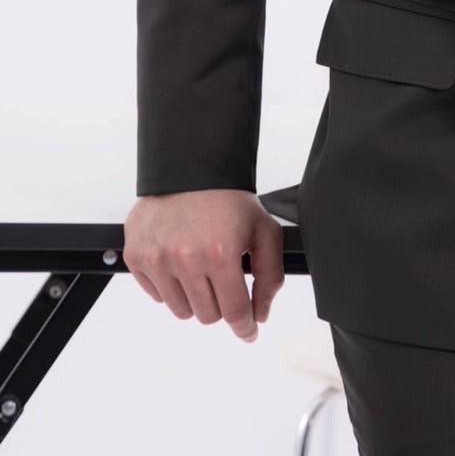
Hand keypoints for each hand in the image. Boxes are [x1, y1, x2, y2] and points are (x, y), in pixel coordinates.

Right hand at [123, 189, 284, 341]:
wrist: (191, 169)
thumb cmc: (229, 199)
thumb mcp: (263, 230)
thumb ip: (270, 275)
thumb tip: (259, 314)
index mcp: (221, 253)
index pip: (234, 311)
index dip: (245, 326)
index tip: (248, 331)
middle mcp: (186, 259)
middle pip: (208, 315)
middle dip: (221, 302)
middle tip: (223, 276)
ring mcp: (157, 259)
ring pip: (182, 310)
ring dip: (196, 297)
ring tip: (201, 266)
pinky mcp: (136, 257)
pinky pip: (158, 295)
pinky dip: (171, 286)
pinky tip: (180, 260)